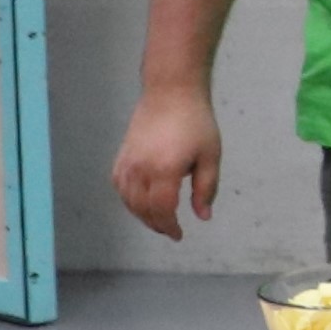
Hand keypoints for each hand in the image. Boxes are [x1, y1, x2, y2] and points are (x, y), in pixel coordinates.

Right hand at [110, 83, 221, 239]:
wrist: (171, 94)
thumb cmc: (196, 123)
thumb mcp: (210, 156)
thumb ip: (206, 188)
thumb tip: (203, 216)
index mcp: (165, 170)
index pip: (162, 209)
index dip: (169, 226)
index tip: (178, 235)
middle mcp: (140, 169)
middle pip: (142, 208)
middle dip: (156, 223)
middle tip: (170, 230)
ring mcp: (127, 163)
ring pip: (128, 200)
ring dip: (141, 215)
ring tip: (158, 220)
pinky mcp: (120, 157)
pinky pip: (119, 186)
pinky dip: (128, 200)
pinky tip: (140, 203)